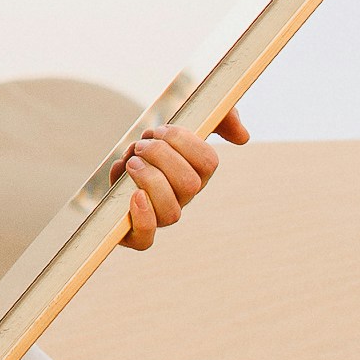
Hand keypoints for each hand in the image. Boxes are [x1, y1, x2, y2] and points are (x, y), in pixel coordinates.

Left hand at [118, 110, 248, 253]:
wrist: (117, 166)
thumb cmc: (154, 144)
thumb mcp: (186, 122)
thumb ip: (219, 119)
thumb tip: (242, 137)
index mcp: (197, 174)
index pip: (208, 163)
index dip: (183, 142)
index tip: (160, 130)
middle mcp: (182, 198)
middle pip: (189, 185)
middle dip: (162, 156)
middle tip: (142, 145)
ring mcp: (160, 216)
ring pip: (171, 213)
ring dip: (150, 180)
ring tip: (132, 162)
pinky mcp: (134, 233)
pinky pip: (145, 240)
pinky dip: (143, 219)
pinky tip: (134, 195)